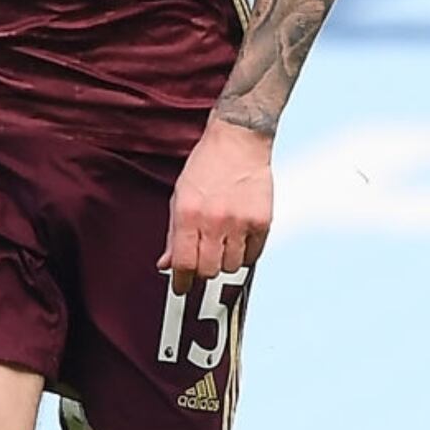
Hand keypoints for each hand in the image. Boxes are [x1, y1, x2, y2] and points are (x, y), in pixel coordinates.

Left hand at [163, 118, 272, 295]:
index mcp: (189, 214)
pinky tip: (239, 240)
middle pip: (208, 270)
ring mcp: (241, 222)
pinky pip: (253, 255)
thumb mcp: (179, 196)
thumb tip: (166, 265)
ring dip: (224, 262)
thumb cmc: (206, 166)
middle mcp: (215, 220)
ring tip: (222, 245)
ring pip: (231, 266)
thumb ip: (173, 234)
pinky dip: (245, 254)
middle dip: (203, 272)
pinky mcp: (262, 221)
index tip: (181, 288)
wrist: (238, 140)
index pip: (184, 263)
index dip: (181, 282)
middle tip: (202, 263)